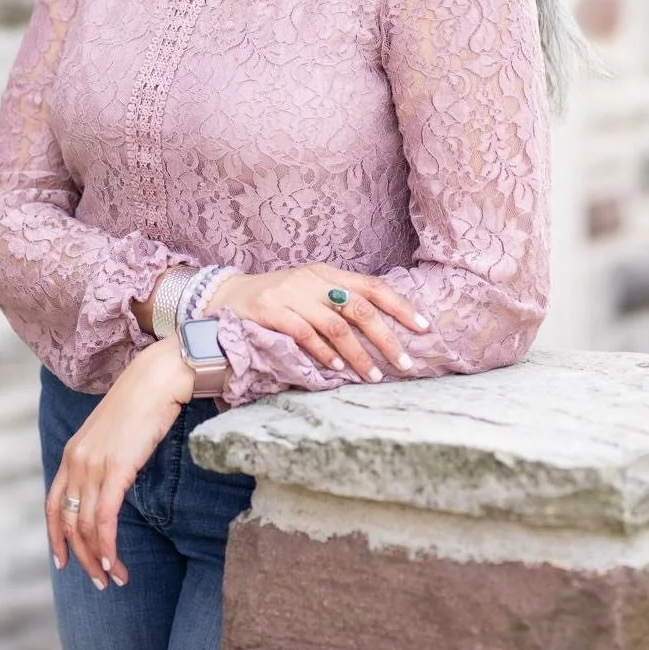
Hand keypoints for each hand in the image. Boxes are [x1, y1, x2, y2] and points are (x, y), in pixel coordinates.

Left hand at [45, 337, 193, 588]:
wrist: (158, 377)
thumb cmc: (144, 402)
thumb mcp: (114, 433)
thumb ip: (105, 458)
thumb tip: (111, 482)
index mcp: (72, 452)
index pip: (53, 504)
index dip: (55, 537)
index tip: (63, 561)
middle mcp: (76, 460)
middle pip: (68, 522)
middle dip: (81, 558)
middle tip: (98, 582)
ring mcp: (93, 464)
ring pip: (85, 527)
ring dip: (98, 559)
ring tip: (113, 579)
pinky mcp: (115, 468)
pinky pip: (105, 519)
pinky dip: (108, 547)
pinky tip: (117, 564)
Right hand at [204, 264, 428, 381]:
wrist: (225, 296)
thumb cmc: (275, 300)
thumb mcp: (309, 292)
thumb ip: (337, 303)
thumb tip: (381, 328)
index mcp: (326, 273)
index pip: (371, 286)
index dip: (400, 306)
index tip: (423, 327)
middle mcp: (311, 280)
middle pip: (358, 308)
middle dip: (385, 338)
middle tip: (405, 364)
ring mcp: (290, 294)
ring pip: (335, 325)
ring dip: (357, 355)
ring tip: (373, 376)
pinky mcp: (270, 311)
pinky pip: (303, 334)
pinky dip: (323, 354)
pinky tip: (335, 370)